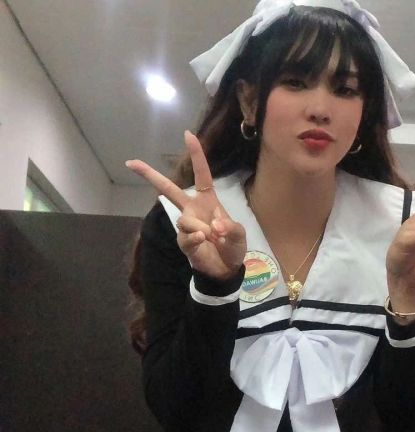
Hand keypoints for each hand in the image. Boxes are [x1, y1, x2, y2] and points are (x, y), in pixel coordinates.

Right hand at [126, 131, 246, 280]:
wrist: (226, 269)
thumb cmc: (232, 246)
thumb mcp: (239, 234)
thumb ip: (231, 228)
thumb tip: (214, 227)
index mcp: (208, 200)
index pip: (201, 174)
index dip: (196, 155)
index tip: (188, 135)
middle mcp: (193, 209)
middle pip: (168, 189)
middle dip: (150, 175)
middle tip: (131, 163)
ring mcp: (186, 226)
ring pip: (183, 219)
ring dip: (199, 227)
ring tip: (212, 236)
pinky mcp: (184, 243)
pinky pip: (185, 236)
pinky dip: (194, 238)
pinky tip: (202, 239)